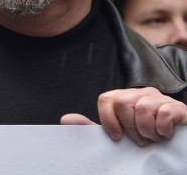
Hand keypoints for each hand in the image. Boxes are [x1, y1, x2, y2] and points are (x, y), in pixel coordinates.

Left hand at [61, 87, 186, 145]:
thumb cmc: (145, 139)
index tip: (118, 137)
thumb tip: (66, 119)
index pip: (106, 99)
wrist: (177, 147)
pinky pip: (164, 113)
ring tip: (154, 138)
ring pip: (143, 108)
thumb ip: (93, 128)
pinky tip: (166, 134)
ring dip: (147, 131)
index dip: (109, 120)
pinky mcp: (178, 107)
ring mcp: (160, 98)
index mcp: (124, 98)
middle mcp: (141, 94)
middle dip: (130, 129)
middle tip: (140, 141)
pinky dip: (163, 130)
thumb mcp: (118, 135)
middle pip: (123, 103)